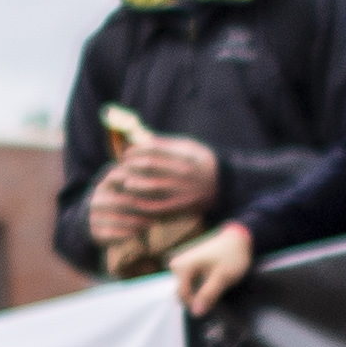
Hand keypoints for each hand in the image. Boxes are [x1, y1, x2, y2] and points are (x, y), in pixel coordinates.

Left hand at [105, 135, 221, 217]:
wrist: (223, 186)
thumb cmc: (200, 162)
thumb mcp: (189, 147)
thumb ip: (165, 144)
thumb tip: (139, 139)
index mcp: (185, 155)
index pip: (153, 149)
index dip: (136, 150)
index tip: (127, 152)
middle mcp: (184, 173)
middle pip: (149, 166)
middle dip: (131, 165)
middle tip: (122, 166)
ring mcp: (182, 191)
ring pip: (150, 186)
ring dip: (132, 183)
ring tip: (124, 181)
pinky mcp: (180, 207)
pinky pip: (155, 206)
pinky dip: (141, 203)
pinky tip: (132, 199)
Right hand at [166, 222, 255, 315]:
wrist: (237, 240)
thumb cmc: (231, 257)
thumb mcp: (222, 278)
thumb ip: (208, 295)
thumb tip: (196, 313)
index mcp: (183, 267)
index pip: (183, 295)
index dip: (197, 305)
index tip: (212, 308)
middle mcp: (177, 265)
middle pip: (183, 292)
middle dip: (197, 298)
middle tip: (215, 298)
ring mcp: (181, 264)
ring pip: (186, 288)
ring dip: (199, 293)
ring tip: (215, 289)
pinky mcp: (187, 265)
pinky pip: (189, 282)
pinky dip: (199, 286)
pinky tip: (211, 284)